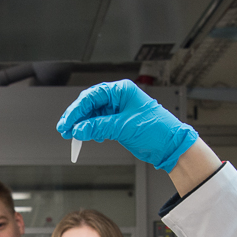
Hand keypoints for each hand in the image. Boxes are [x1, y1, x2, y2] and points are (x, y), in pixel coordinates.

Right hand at [56, 79, 197, 170]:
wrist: (171, 146)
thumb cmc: (157, 130)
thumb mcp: (124, 127)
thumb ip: (99, 127)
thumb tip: (79, 129)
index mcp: (122, 91)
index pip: (92, 96)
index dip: (76, 110)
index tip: (67, 122)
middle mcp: (119, 98)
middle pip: (90, 104)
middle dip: (76, 117)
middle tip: (65, 129)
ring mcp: (119, 110)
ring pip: (93, 115)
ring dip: (82, 125)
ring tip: (73, 135)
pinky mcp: (119, 123)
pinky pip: (99, 124)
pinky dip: (91, 130)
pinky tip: (87, 136)